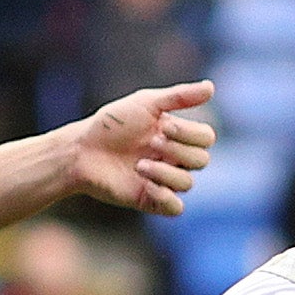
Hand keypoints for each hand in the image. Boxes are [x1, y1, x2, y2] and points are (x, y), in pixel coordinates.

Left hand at [64, 79, 217, 212]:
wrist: (82, 151)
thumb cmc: (112, 124)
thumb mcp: (145, 103)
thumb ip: (179, 97)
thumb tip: (212, 87)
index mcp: (177, 135)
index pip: (206, 138)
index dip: (190, 134)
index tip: (164, 126)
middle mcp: (174, 158)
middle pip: (202, 160)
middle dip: (178, 151)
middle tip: (151, 143)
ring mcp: (164, 180)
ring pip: (188, 182)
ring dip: (165, 172)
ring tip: (139, 165)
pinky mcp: (151, 200)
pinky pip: (175, 207)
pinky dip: (165, 197)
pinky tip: (145, 184)